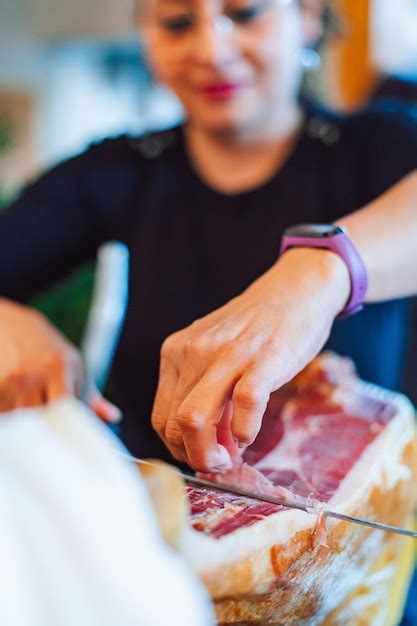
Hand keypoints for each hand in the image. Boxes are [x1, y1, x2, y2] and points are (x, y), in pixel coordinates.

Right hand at [0, 299, 119, 421]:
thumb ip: (91, 396)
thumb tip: (114, 417)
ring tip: (36, 416)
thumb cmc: (49, 350)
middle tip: (54, 433)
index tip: (72, 436)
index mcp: (59, 369)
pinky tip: (19, 410)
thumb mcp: (74, 365)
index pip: (65, 406)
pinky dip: (12, 419)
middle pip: (42, 420)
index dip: (68, 425)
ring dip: (29, 427)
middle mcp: (32, 376)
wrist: (11, 326)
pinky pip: (6, 417)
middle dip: (49, 431)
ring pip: (21, 422)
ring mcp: (9, 383)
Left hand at [152, 249, 349, 470]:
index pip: (160, 417)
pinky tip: (249, 434)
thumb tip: (210, 445)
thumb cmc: (256, 328)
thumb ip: (208, 395)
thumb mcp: (217, 353)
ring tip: (231, 456)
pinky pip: (243, 405)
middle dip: (194, 456)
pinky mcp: (262, 359)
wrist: (295, 290)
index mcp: (177, 351)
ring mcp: (227, 355)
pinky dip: (244, 431)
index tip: (203, 453)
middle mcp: (193, 351)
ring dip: (211, 453)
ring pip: (194, 420)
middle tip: (219, 462)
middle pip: (173, 425)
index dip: (180, 447)